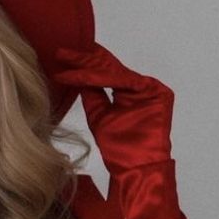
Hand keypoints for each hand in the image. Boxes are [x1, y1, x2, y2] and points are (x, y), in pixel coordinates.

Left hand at [53, 41, 173, 172]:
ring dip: (88, 65)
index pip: (104, 72)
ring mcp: (151, 88)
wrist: (135, 167)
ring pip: (113, 71)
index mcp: (129, 92)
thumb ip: (92, 94)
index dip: (83, 64)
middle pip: (109, 67)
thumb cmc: (119, 147)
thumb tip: (78, 73)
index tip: (61, 57)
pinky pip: (123, 80)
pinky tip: (82, 75)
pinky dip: (101, 77)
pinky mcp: (158, 92)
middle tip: (61, 52)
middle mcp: (141, 87)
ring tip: (67, 60)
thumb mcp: (98, 115)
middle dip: (83, 58)